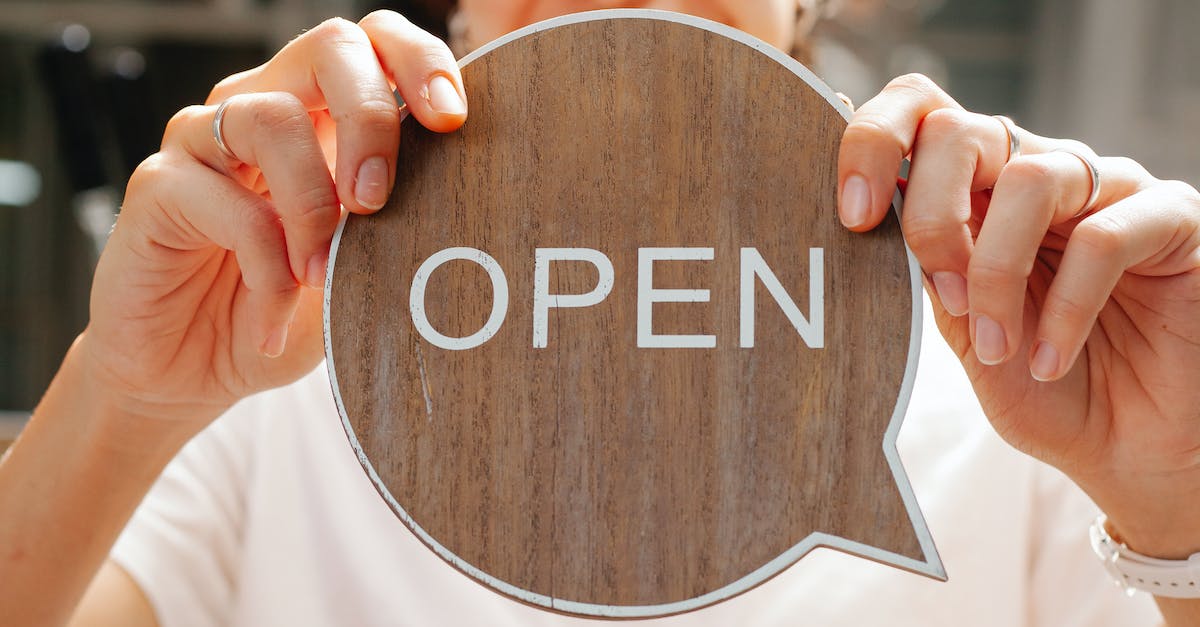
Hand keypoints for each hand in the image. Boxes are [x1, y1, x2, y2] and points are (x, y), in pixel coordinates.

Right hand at [81, 11, 468, 432]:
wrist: (195, 374)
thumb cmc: (289, 316)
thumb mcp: (366, 280)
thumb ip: (406, 239)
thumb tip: (466, 227)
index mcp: (327, 118)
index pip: (376, 45)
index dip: (419, 61)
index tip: (451, 119)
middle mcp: (266, 109)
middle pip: (331, 47)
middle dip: (370, 117)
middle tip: (377, 200)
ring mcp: (206, 141)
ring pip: (271, 117)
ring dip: (311, 206)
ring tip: (320, 279)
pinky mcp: (157, 186)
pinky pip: (221, 199)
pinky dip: (262, 267)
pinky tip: (270, 322)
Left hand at [838, 74, 1199, 558]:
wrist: (1131, 448)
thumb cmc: (1042, 387)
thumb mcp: (965, 332)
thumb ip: (926, 273)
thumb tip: (872, 219)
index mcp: (979, 190)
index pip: (921, 115)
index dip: (874, 143)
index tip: (852, 218)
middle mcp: (1040, 173)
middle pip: (962, 130)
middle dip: (931, 214)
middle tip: (942, 294)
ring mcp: (1109, 189)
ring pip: (1031, 177)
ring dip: (996, 272)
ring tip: (997, 348)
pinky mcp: (1173, 219)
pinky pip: (1104, 237)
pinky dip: (1065, 308)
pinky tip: (1050, 360)